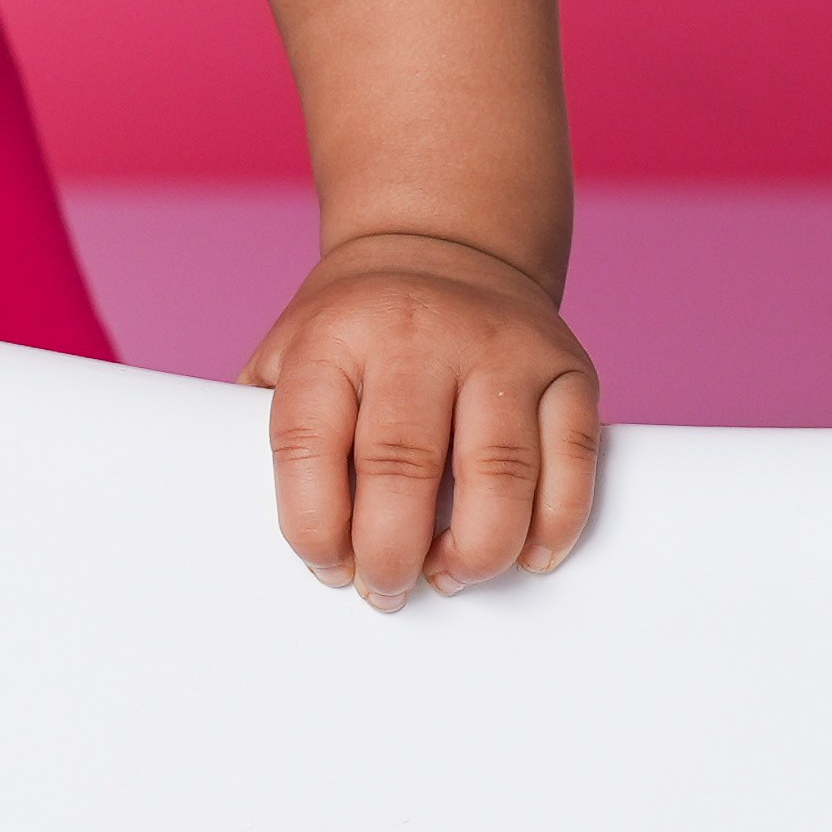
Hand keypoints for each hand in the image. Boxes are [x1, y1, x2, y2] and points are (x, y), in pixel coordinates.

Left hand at [242, 232, 599, 608]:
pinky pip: (572, 462)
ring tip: (449, 574)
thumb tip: (259, 534)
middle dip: (391, 556)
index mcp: (333, 336)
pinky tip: (525, 552)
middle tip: (387, 589)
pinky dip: (553, 526)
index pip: (305, 444)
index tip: (328, 566)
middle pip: (403, 468)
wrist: (440, 243)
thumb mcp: (289, 353)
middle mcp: (417, 333)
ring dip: (475, 555)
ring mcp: (500, 347)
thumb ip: (269, 430)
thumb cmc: (356, 328)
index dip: (313, 528)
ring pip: (499, 475)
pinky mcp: (566, 368)